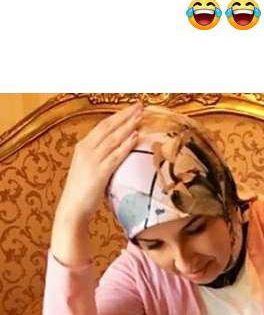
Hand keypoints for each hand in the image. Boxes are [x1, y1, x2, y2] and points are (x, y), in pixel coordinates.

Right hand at [56, 103, 142, 224]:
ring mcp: (92, 161)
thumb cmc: (82, 192)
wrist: (72, 209)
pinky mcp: (99, 173)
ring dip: (128, 126)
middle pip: (108, 127)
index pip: (102, 126)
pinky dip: (126, 145)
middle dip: (125, 115)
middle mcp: (86, 149)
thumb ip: (100, 158)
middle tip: (140, 105)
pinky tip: (136, 137)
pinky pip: (115, 155)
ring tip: (141, 116)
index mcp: (83, 147)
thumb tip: (116, 152)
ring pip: (113, 138)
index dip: (118, 116)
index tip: (131, 108)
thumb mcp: (89, 169)